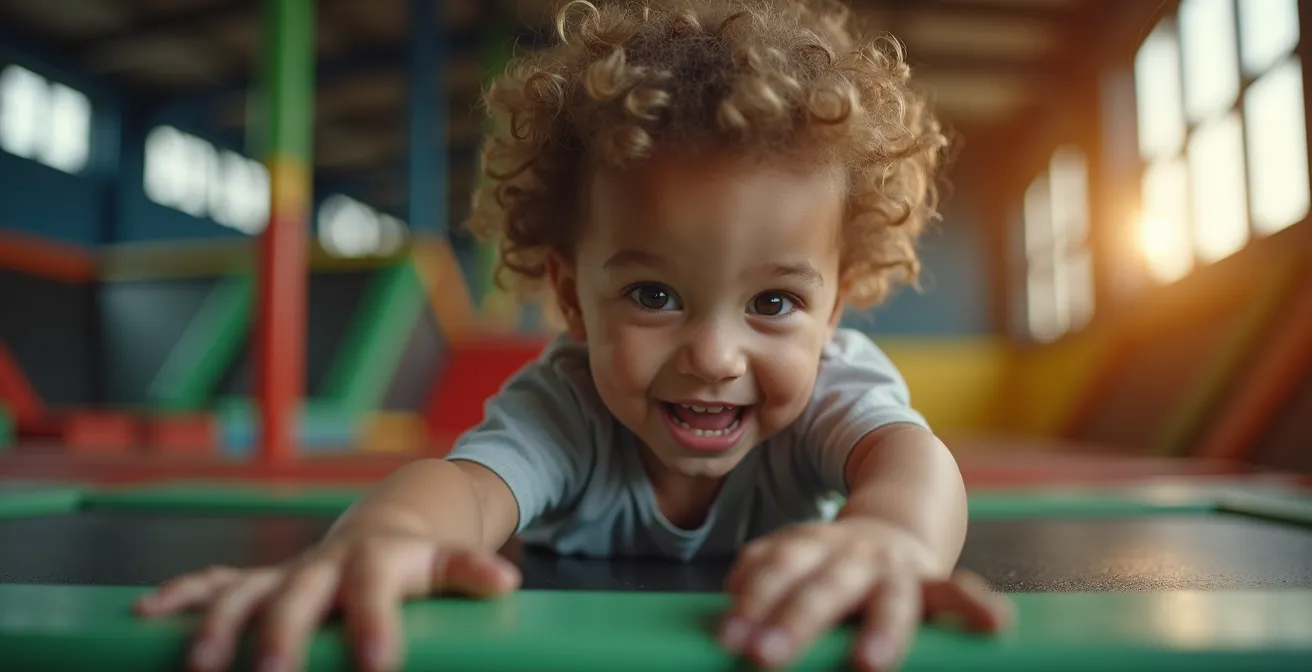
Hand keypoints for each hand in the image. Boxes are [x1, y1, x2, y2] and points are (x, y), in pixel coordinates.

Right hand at [134, 529, 520, 671]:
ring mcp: (288, 572)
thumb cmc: (416, 559)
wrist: (385, 526)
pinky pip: (216, 585)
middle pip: (298, 596)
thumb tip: (507, 581)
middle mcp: (324, 565)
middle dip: (282, 635)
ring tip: (199, 663)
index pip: (376, 591)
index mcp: (376, 562)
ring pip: (244, 593)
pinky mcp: (262, 581)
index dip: (375, 625)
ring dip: (217, 623)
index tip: (378, 667)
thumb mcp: (445, 563)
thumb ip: (469, 571)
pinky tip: (146, 615)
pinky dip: (182, 596)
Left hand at [720, 518, 1011, 670]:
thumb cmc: (831, 560)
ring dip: (883, 629)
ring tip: (870, 661)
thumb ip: (763, 572)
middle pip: (823, 588)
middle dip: (796, 621)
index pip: (776, 570)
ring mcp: (895, 568)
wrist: (895, 521)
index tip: (730, 637)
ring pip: (890, 597)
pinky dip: (976, 607)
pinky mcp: (934, 582)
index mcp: (809, 546)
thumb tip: (730, 600)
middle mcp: (851, 554)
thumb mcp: (794, 554)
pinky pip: (958, 594)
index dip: (753, 601)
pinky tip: (994, 623)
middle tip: (766, 654)